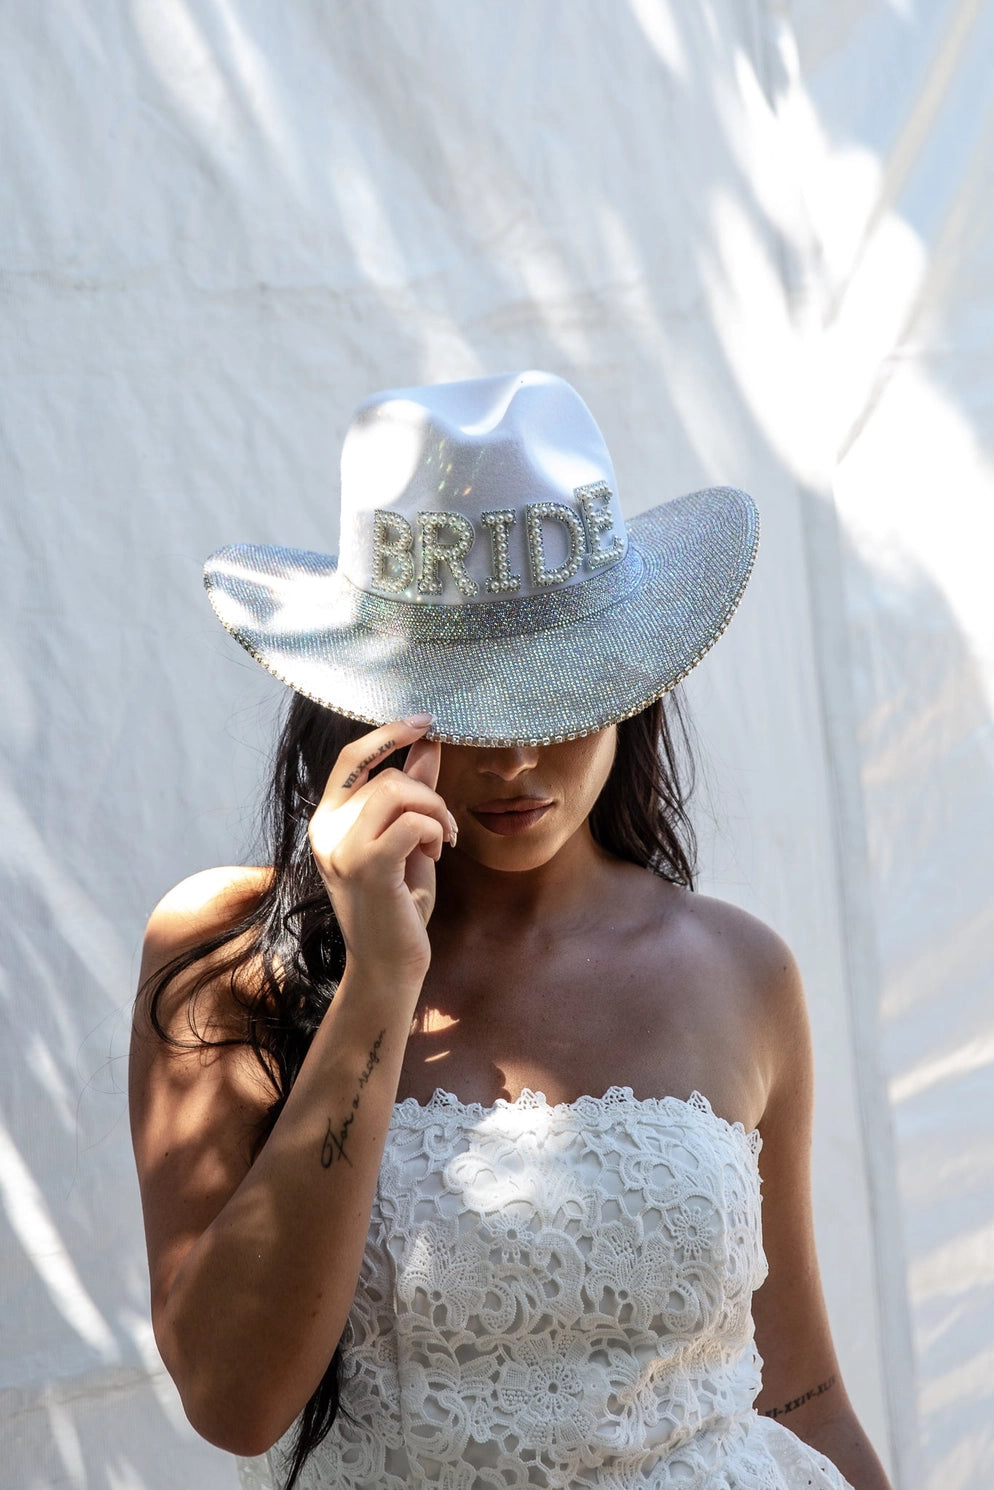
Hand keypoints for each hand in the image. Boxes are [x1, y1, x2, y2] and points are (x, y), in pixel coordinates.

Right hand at [307, 717, 454, 985]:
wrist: (388, 965)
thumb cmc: (397, 904)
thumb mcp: (406, 840)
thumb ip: (412, 793)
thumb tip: (429, 743)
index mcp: (326, 821)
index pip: (352, 758)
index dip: (388, 733)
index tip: (425, 722)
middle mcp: (325, 831)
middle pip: (387, 777)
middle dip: (429, 795)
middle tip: (445, 829)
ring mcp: (342, 849)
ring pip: (398, 792)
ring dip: (435, 811)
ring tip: (443, 840)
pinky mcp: (367, 867)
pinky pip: (410, 822)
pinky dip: (433, 830)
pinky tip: (437, 853)